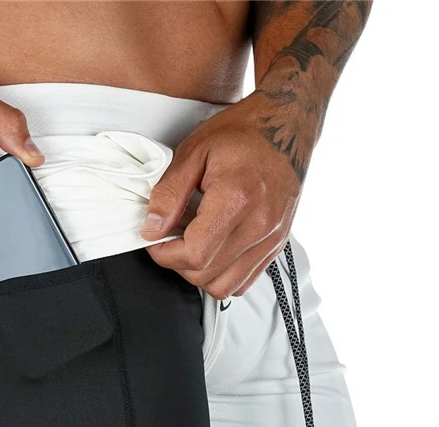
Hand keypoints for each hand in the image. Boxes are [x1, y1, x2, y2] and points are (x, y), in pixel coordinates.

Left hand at [140, 91, 315, 298]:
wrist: (287, 126)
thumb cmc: (243, 133)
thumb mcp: (194, 151)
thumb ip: (169, 193)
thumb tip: (152, 229)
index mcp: (237, 199)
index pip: (194, 254)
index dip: (165, 254)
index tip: (155, 240)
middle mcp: (260, 224)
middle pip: (205, 275)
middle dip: (178, 263)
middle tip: (171, 238)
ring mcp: (272, 238)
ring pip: (224, 287)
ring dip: (199, 273)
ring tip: (193, 244)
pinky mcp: (277, 245)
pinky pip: (243, 282)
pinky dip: (221, 274)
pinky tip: (213, 248)